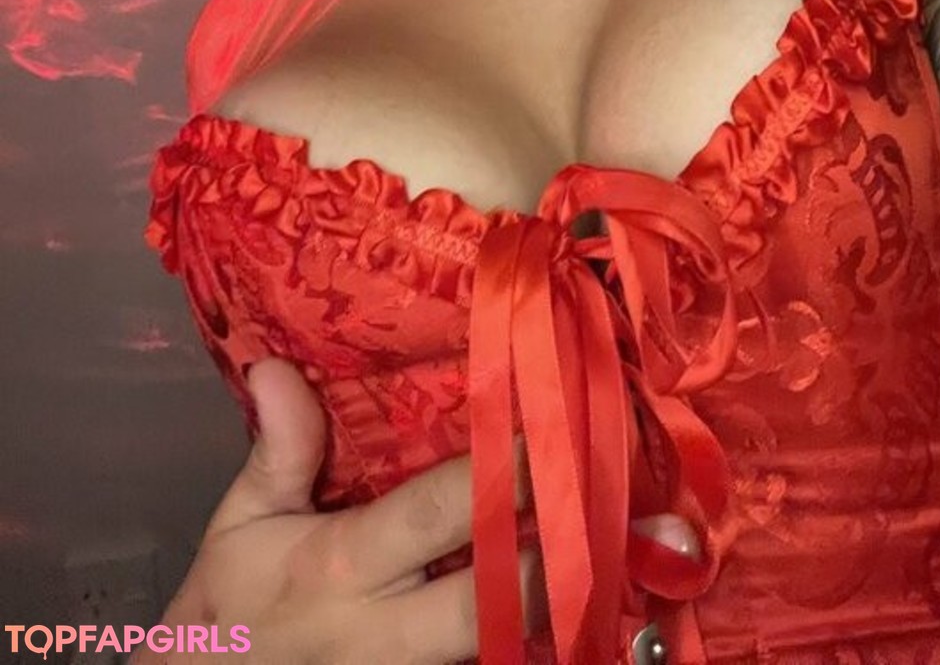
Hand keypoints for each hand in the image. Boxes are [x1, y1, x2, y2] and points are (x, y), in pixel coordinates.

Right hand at [135, 356, 697, 664]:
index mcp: (342, 565)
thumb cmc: (231, 607)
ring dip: (571, 606)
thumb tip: (279, 365)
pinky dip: (543, 646)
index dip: (507, 476)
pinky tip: (598, 616)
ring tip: (647, 557)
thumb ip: (278, 449)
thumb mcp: (240, 525)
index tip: (563, 431)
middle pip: (497, 599)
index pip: (439, 513)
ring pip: (508, 649)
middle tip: (641, 509)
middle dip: (563, 555)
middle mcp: (388, 634)